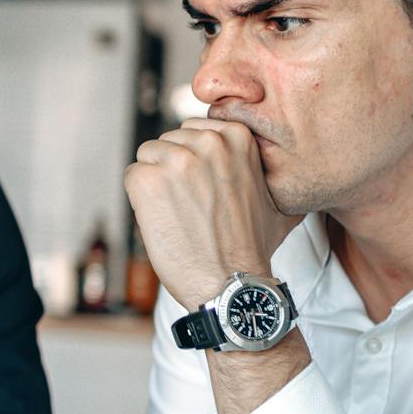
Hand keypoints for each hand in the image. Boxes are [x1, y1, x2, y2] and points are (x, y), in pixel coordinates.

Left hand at [124, 118, 301, 310]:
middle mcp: (208, 142)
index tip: (204, 189)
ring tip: (179, 214)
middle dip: (173, 171)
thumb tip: (280, 165)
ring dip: (156, 184)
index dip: (193, 162)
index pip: (192, 130)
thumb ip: (264, 171)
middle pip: (168, 141)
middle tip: (191, 206)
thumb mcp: (277, 197)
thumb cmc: (252, 246)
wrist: (231, 283)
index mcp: (238, 137)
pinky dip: (140, 200)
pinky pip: (132, 176)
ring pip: (148, 156)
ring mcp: (177, 160)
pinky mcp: (148, 181)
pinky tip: (164, 220)